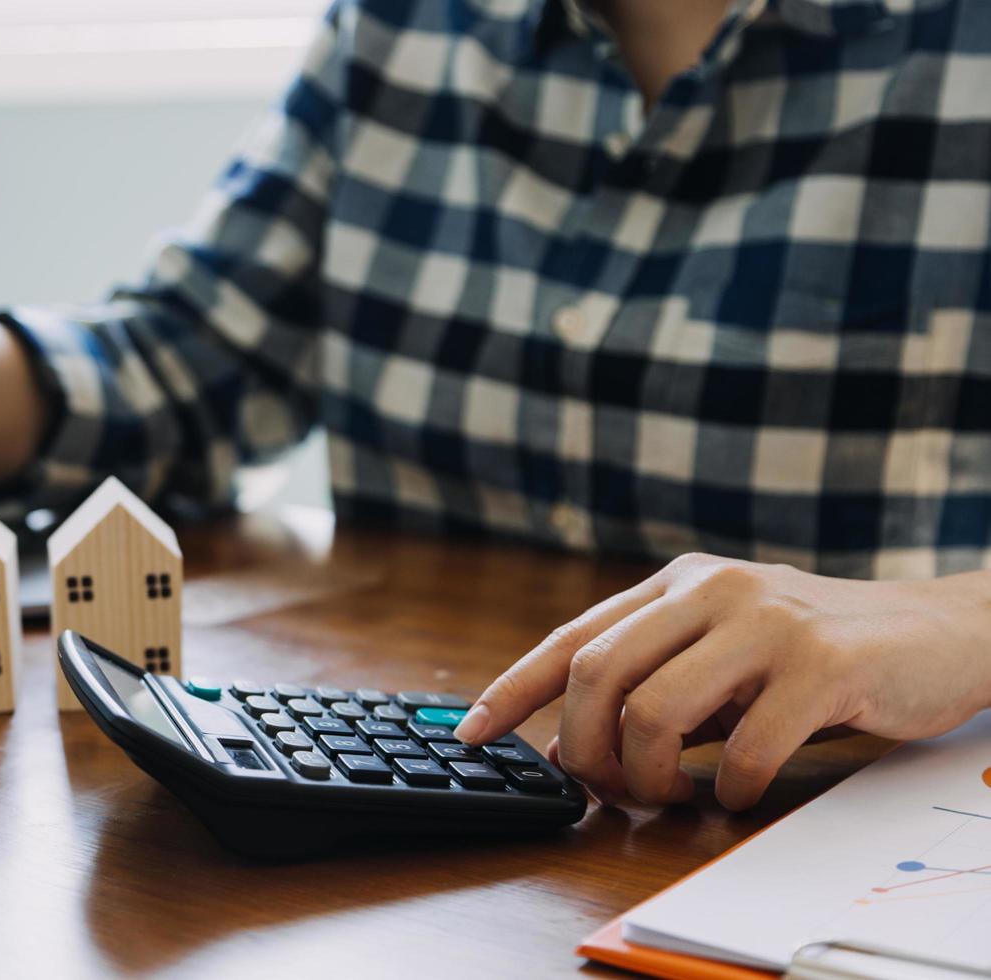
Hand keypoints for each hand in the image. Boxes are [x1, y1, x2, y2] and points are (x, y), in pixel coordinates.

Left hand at [454, 554, 990, 809]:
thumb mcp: (721, 655)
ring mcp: (764, 620)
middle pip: (597, 674)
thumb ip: (652, 685)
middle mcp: (708, 588)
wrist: (937, 633)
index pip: (570, 638)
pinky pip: (741, 749)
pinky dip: (728, 790)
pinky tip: (739, 793)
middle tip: (604, 788)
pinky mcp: (819, 663)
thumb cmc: (812, 655)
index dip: (511, 691)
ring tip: (673, 795)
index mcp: (674, 585)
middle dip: (582, 748)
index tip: (468, 735)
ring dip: (647, 776)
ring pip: (653, 711)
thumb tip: (565, 747)